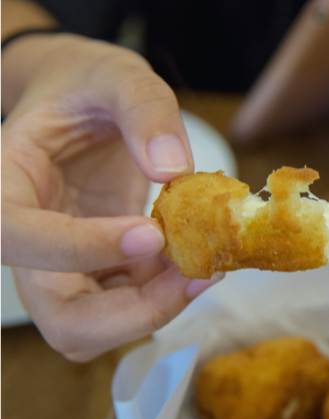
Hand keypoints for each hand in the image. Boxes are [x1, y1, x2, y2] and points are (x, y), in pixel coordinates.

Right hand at [1, 34, 220, 360]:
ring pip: (94, 329)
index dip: (78, 248)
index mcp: (6, 182)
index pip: (17, 236)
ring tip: (205, 267)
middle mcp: (29, 239)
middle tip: (195, 273)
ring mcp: (63, 264)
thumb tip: (172, 169)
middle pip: (59, 317)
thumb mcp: (118, 75)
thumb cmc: (89, 85)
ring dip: (155, 311)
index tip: (151, 233)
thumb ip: (145, 109)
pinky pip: (126, 309)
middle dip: (132, 313)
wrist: (84, 102)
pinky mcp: (98, 270)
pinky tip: (199, 260)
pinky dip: (166, 297)